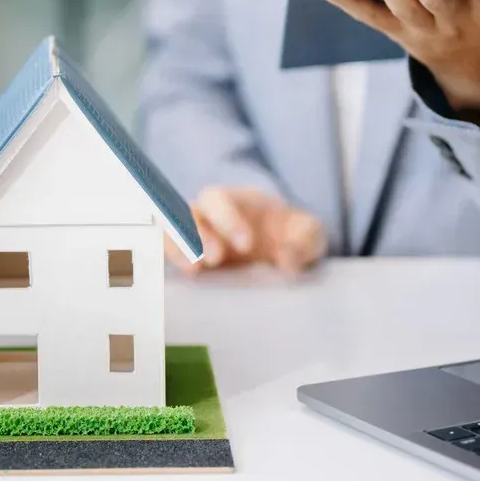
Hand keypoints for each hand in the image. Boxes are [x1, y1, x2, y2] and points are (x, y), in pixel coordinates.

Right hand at [164, 186, 326, 274]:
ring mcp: (195, 238)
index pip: (219, 199)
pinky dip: (171, 265)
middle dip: (198, 234)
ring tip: (193, 271)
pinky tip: (181, 281)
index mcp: (235, 200)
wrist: (284, 249)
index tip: (246, 245)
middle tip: (214, 259)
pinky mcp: (191, 262)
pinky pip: (170, 257)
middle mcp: (207, 216)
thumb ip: (304, 240)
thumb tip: (288, 260)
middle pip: (187, 213)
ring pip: (171, 233)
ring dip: (178, 249)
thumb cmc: (292, 235)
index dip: (227, 218)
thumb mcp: (309, 233)